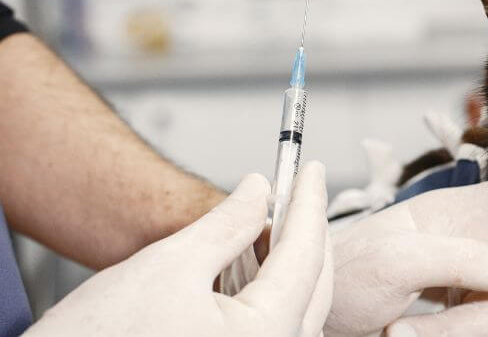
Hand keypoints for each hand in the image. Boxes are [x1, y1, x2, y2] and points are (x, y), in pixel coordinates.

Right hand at [26, 163, 332, 336]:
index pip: (306, 256)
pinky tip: (262, 259)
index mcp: (265, 335)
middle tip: (304, 186)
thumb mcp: (171, 263)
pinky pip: (275, 323)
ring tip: (283, 213)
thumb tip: (260, 189)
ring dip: (293, 259)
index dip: (309, 203)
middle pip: (313, 285)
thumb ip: (228, 222)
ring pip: (298, 306)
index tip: (312, 169)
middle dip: (308, 232)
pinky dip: (274, 288)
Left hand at [325, 170, 487, 336]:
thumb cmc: (344, 270)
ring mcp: (469, 282)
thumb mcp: (396, 259)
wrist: (311, 315)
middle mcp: (475, 244)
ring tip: (400, 334)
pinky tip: (422, 335)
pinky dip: (458, 336)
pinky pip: (482, 328)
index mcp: (464, 213)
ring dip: (454, 331)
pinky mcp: (459, 314)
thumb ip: (462, 259)